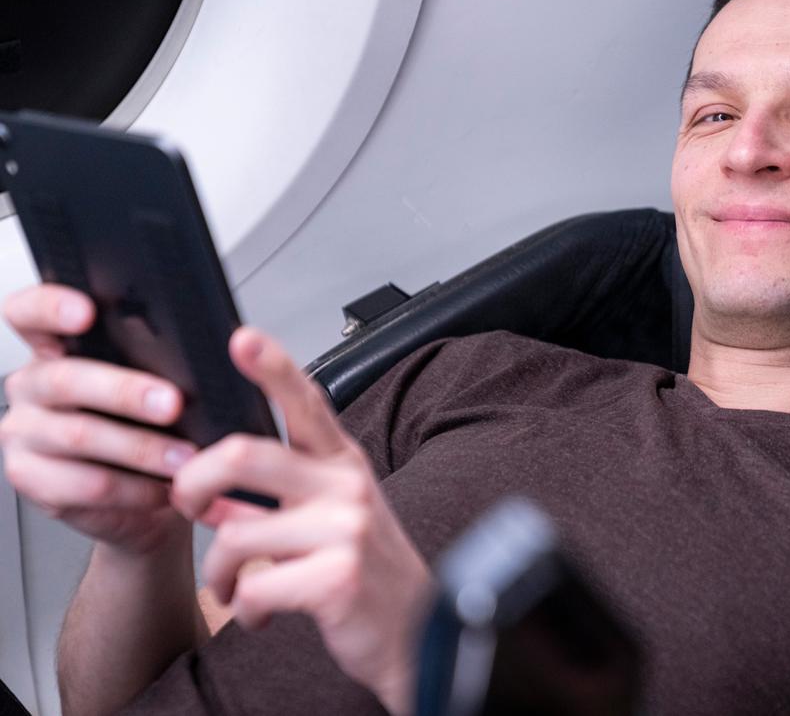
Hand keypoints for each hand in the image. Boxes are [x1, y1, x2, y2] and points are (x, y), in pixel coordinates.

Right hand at [0, 285, 191, 554]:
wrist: (147, 493)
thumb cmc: (154, 425)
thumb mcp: (158, 383)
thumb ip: (159, 360)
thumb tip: (207, 346)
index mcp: (55, 347)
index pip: (29, 312)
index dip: (52, 307)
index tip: (88, 312)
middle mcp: (31, 386)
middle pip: (65, 380)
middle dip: (126, 392)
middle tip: (173, 404)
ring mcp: (24, 433)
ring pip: (79, 435)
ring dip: (142, 448)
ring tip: (185, 457)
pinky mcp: (33, 480)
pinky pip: (84, 483)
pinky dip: (134, 488)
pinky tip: (165, 487)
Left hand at [171, 327, 432, 715]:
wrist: (419, 633)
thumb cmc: (366, 572)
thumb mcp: (333, 516)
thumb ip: (279, 492)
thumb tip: (211, 484)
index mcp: (343, 464)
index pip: (306, 404)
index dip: (273, 367)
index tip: (243, 338)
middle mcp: (347, 486)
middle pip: (245, 454)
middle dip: (195, 481)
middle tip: (188, 504)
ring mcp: (345, 530)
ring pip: (235, 532)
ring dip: (220, 570)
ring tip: (233, 584)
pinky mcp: (336, 577)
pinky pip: (253, 587)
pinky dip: (247, 607)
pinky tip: (266, 612)